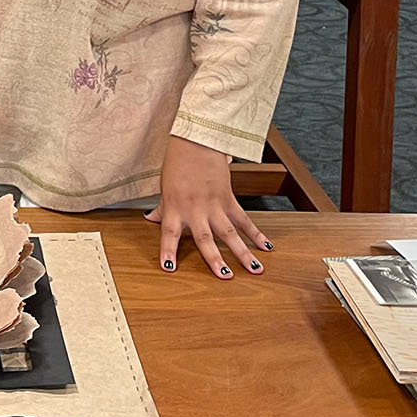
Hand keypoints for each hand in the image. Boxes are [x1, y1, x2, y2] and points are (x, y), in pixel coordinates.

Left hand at [145, 134, 270, 279]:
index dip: (168, 250)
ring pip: (229, 232)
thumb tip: (150, 219)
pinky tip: (266, 246)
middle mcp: (195, 209)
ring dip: (241, 251)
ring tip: (253, 268)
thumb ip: (162, 207)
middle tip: (224, 276)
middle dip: (214, 259)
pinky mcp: (228, 198)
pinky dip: (256, 233)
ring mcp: (214, 205)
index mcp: (175, 207)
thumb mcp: (165, 187)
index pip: (169, 233)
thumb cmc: (177, 162)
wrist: (196, 141)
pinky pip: (244, 218)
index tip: (168, 268)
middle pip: (205, 238)